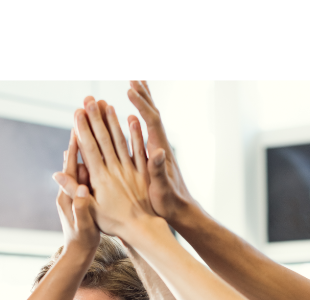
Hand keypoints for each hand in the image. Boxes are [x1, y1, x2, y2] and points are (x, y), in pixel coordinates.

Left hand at [54, 129, 99, 255]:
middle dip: (83, 138)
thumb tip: (81, 189)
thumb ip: (81, 207)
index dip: (75, 144)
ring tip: (100, 127)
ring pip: (86, 164)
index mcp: (69, 194)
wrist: (80, 254)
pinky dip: (99, 161)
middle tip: (89, 117)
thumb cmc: (83, 241)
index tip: (79, 124)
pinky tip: (109, 152)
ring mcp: (79, 192)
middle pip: (78, 158)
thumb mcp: (84, 225)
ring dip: (92, 146)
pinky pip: (93, 174)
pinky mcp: (87, 196)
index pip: (71, 164)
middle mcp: (71, 189)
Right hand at [56, 97, 156, 239]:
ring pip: (120, 140)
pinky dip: (135, 134)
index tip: (77, 112)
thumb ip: (74, 190)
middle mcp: (115, 170)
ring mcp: (130, 169)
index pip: (89, 148)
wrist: (142, 229)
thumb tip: (57, 174)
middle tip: (89, 99)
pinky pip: (138, 150)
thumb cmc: (113, 223)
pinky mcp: (143, 173)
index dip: (83, 129)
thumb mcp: (89, 210)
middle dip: (95, 118)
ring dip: (113, 121)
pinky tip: (132, 119)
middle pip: (104, 139)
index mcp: (100, 178)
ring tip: (106, 104)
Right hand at [127, 80, 196, 223]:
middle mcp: (161, 146)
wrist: (180, 212)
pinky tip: (131, 117)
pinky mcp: (155, 157)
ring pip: (150, 121)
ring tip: (133, 87)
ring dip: (142, 103)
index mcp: (160, 151)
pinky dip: (139, 120)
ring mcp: (158, 150)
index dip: (141, 104)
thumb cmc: (169, 204)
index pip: (151, 120)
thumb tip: (158, 150)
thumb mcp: (162, 189)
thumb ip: (159, 170)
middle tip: (134, 77)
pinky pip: (146, 133)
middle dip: (143, 95)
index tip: (129, 89)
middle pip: (153, 113)